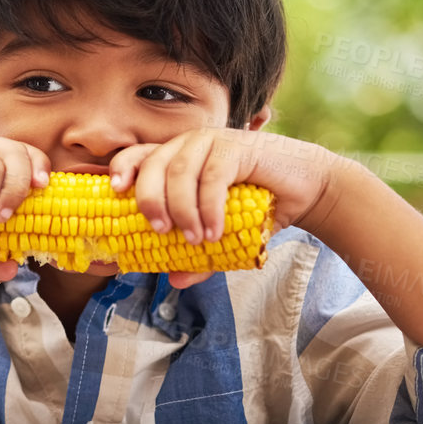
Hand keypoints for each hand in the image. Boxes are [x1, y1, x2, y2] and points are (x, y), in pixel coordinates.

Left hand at [106, 128, 342, 288]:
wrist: (307, 189)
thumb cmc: (259, 207)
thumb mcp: (223, 235)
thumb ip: (198, 257)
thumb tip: (173, 281)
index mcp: (178, 158)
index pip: (138, 155)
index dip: (122, 169)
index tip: (115, 192)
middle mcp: (190, 144)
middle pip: (153, 164)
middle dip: (150, 200)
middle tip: (161, 232)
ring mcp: (213, 141)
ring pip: (180, 171)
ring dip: (183, 210)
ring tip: (195, 239)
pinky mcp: (238, 147)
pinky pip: (213, 177)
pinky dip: (209, 208)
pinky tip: (215, 231)